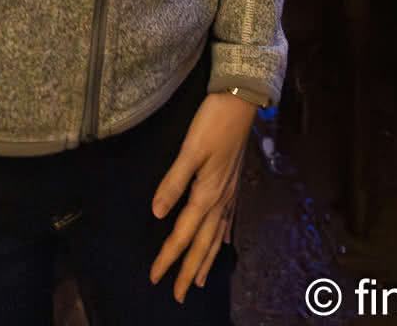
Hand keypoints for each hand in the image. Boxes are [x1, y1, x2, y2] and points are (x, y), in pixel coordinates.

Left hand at [148, 92, 252, 302]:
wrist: (241, 101)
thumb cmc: (213, 122)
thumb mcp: (190, 149)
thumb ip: (173, 182)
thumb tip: (157, 214)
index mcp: (206, 194)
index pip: (183, 234)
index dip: (168, 257)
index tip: (155, 277)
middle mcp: (220, 199)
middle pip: (202, 244)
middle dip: (190, 270)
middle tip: (180, 295)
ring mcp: (229, 192)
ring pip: (216, 236)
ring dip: (207, 260)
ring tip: (201, 280)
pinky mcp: (234, 183)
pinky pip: (227, 221)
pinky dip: (222, 238)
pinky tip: (222, 243)